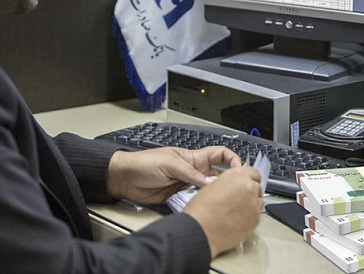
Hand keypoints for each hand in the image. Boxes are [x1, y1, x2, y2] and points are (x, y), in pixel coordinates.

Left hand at [107, 146, 241, 203]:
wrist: (124, 178)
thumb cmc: (144, 163)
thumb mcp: (170, 163)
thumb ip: (191, 173)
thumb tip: (210, 182)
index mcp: (193, 158)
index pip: (220, 155)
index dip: (232, 160)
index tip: (239, 170)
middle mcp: (192, 171)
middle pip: (216, 176)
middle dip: (225, 183)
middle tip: (232, 192)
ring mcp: (186, 185)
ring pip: (206, 192)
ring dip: (210, 197)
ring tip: (215, 202)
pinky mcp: (178, 198)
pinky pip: (194, 202)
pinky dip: (197, 206)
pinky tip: (199, 208)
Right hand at [184, 166, 262, 258]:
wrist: (202, 229)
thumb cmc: (202, 209)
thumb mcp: (212, 185)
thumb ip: (228, 182)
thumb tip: (233, 186)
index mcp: (237, 175)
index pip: (252, 172)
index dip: (247, 179)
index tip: (244, 183)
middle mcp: (249, 187)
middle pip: (256, 186)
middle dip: (249, 191)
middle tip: (238, 198)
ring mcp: (255, 203)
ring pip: (258, 200)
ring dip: (251, 203)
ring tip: (236, 210)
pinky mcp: (256, 219)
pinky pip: (256, 214)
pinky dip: (250, 215)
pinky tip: (237, 219)